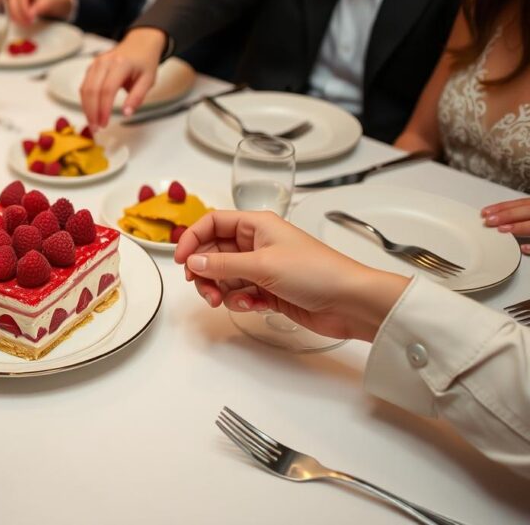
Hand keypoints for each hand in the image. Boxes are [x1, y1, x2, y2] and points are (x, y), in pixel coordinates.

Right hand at [7, 0, 74, 25]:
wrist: (50, 3)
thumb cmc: (48, 1)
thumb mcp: (45, 4)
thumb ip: (37, 8)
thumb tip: (29, 15)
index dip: (24, 9)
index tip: (30, 18)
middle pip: (12, 3)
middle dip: (18, 14)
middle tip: (27, 23)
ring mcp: (15, 0)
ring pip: (10, 9)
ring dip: (16, 18)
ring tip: (26, 24)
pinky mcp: (14, 8)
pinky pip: (12, 14)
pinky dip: (16, 19)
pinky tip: (23, 23)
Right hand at [80, 27, 166, 130]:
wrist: (140, 43)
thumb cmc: (145, 61)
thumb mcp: (148, 80)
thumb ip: (137, 97)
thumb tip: (126, 113)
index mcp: (121, 64)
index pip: (107, 90)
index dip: (103, 109)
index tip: (104, 123)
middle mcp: (105, 62)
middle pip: (92, 90)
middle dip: (92, 112)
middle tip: (96, 128)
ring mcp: (96, 63)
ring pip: (85, 89)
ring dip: (86, 108)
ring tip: (93, 123)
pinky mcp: (92, 67)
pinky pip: (84, 86)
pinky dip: (85, 101)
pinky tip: (91, 111)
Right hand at [173, 211, 409, 341]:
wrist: (350, 302)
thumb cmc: (314, 272)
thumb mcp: (262, 264)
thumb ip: (222, 264)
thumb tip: (192, 262)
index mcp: (256, 224)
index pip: (212, 223)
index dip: (192, 239)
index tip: (181, 262)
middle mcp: (257, 243)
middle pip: (213, 253)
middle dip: (206, 273)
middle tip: (205, 292)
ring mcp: (262, 267)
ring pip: (224, 276)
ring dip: (222, 291)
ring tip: (232, 302)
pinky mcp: (268, 290)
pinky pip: (240, 293)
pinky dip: (240, 301)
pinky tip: (254, 306)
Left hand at [482, 198, 529, 253]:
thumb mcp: (528, 213)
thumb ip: (519, 215)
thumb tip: (498, 221)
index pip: (520, 203)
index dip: (502, 207)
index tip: (485, 212)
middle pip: (527, 211)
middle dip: (508, 215)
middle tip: (489, 220)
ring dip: (519, 227)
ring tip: (502, 229)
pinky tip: (523, 248)